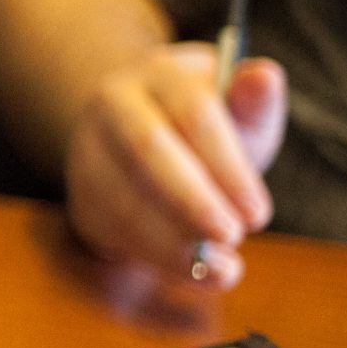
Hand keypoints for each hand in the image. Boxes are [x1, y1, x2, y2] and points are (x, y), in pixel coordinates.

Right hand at [62, 44, 284, 285]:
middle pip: (147, 151)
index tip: (259, 213)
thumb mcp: (237, 112)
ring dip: (176, 241)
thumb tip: (264, 76)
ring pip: (124, 199)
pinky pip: (115, 231)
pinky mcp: (82, 196)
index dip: (227, 167)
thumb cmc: (206, 129)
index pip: (193, 114)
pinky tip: (201, 272)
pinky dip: (161, 259)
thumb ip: (254, 102)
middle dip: (193, 202)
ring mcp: (87, 152)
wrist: (147, 143)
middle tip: (233, 236)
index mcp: (158, 76)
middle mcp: (112, 106)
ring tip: (224, 266)